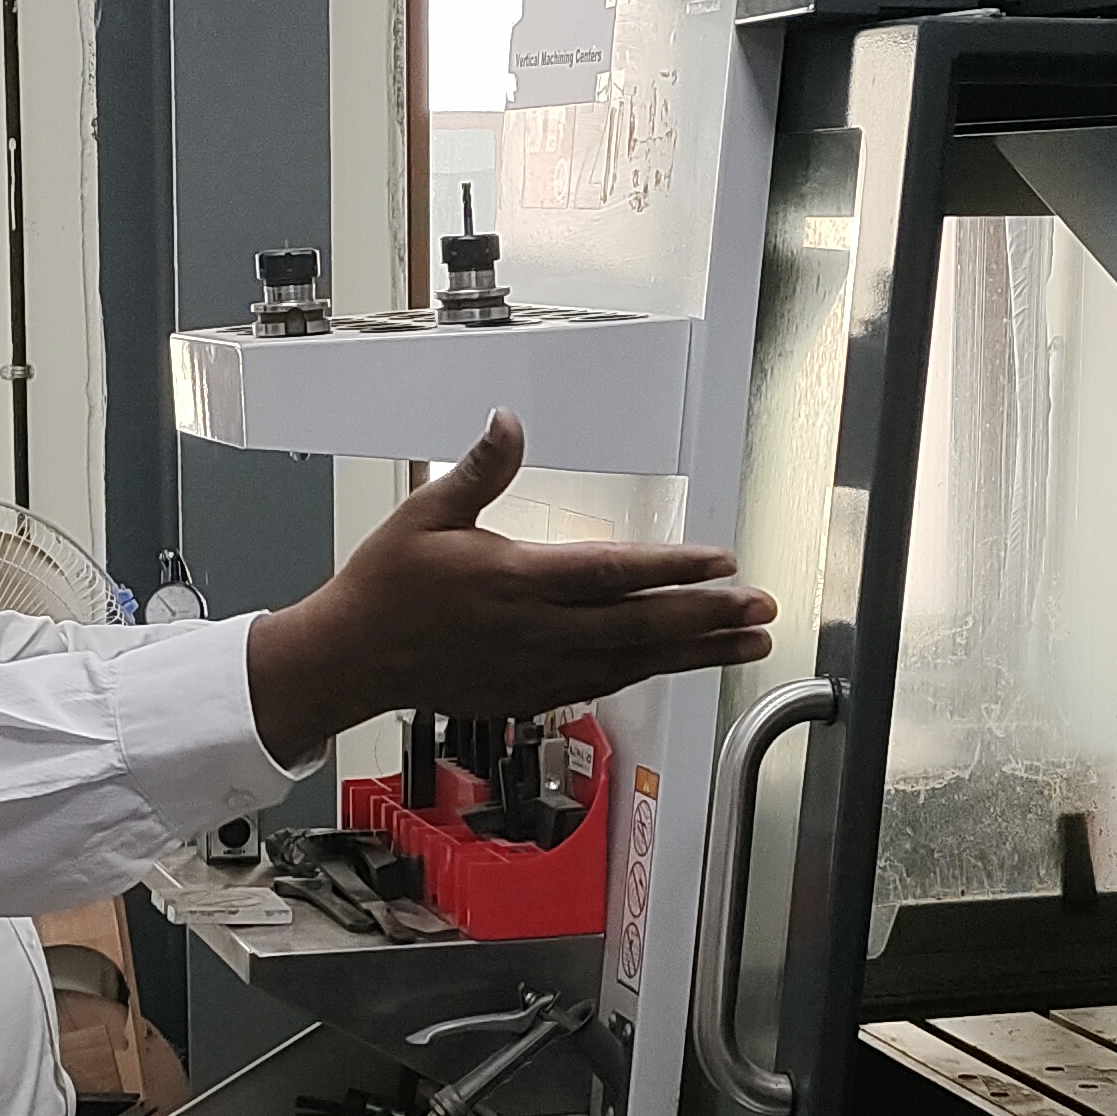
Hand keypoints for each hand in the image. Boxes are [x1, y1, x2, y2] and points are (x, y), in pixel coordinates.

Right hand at [246, 411, 777, 757]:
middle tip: (763, 609)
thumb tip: (510, 421)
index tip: (724, 563)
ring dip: (697, 651)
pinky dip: (653, 671)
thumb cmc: (387, 588)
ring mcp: (540, 668)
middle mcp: (537, 630)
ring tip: (749, 643)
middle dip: (709, 617)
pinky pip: (607, 682)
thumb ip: (479, 469)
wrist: (353, 660)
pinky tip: (685, 661)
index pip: (613, 572)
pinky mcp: (535, 694)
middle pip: (640, 625)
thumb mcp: (426, 513)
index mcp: (515, 580)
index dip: (674, 568)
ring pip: (635, 661)